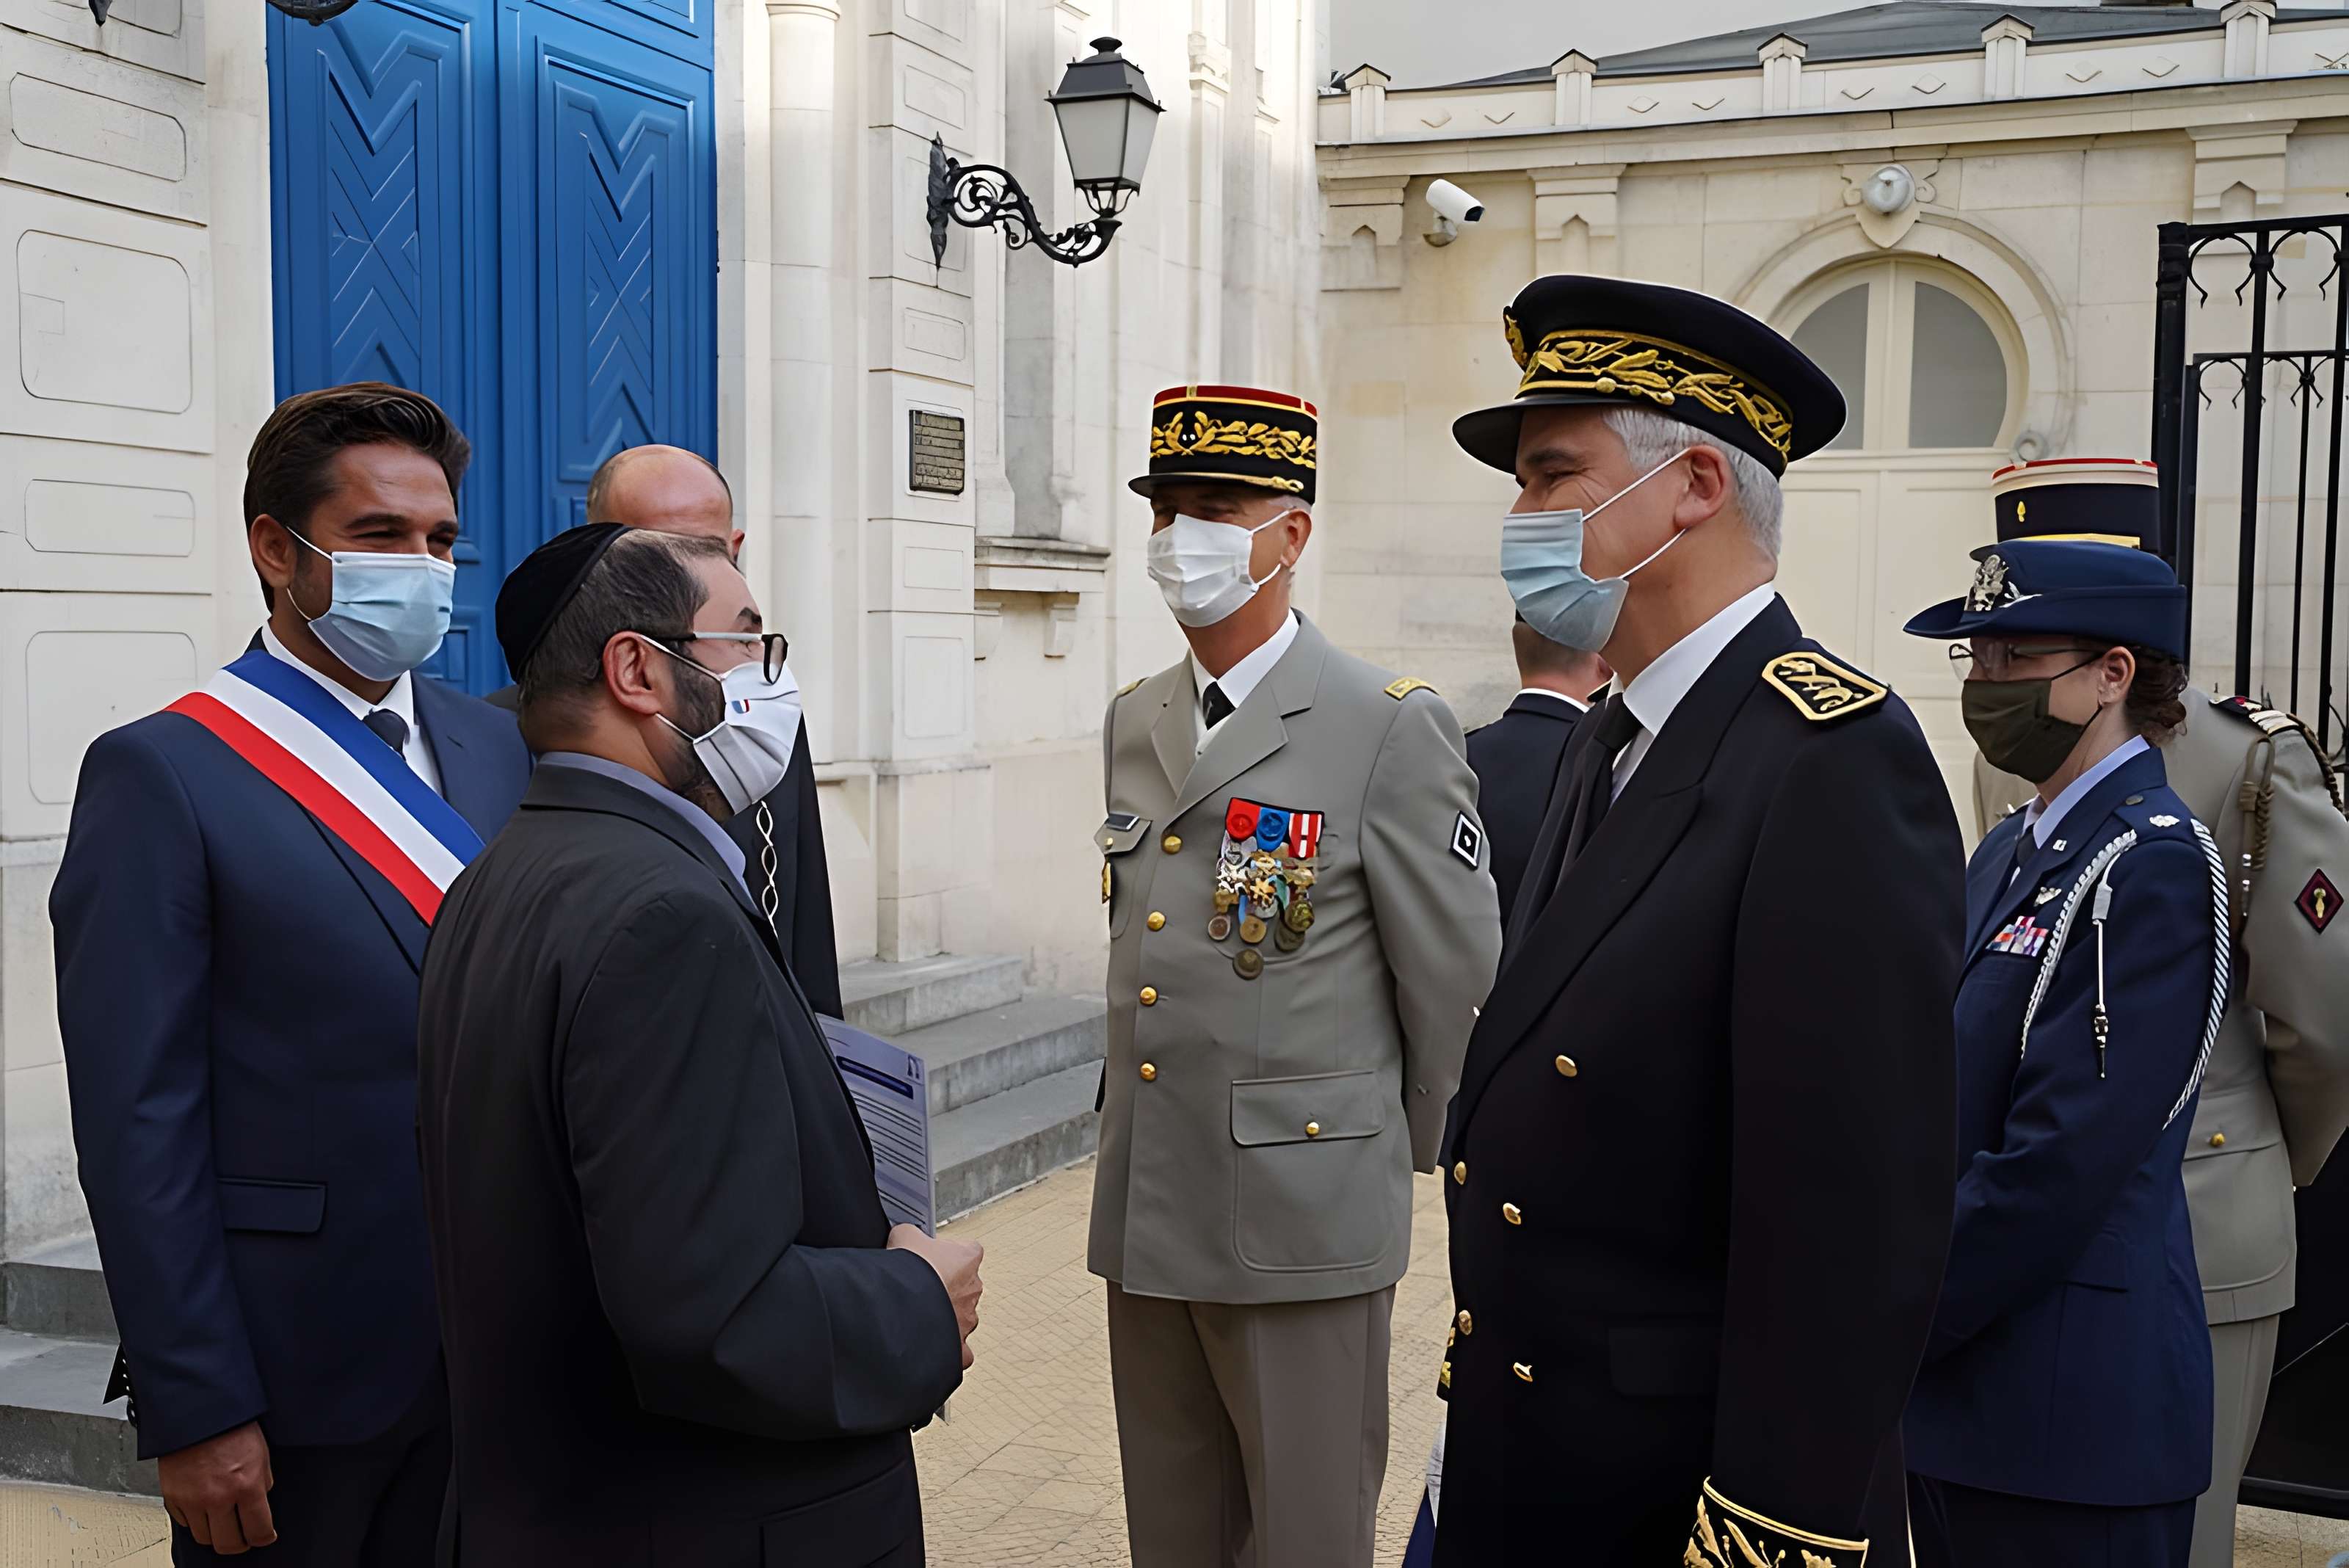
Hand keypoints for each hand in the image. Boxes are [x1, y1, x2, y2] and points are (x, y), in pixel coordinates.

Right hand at [159, 1420, 275, 1553]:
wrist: (198, 1413)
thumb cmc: (232, 1428)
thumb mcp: (261, 1454)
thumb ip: (262, 1484)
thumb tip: (260, 1506)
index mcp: (246, 1486)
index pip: (258, 1531)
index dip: (264, 1537)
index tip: (265, 1536)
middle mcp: (218, 1498)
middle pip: (228, 1544)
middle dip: (239, 1544)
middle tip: (244, 1537)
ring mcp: (192, 1500)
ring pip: (205, 1538)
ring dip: (216, 1535)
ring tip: (223, 1523)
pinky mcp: (173, 1497)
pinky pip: (185, 1523)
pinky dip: (196, 1521)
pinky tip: (204, 1509)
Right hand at [888, 1223, 984, 1367]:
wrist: (903, 1307)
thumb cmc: (911, 1271)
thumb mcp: (905, 1236)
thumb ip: (911, 1233)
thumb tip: (905, 1235)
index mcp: (968, 1259)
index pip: (968, 1251)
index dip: (949, 1254)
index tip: (932, 1258)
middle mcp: (974, 1289)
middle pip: (964, 1285)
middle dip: (945, 1287)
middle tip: (920, 1288)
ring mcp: (968, 1319)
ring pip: (960, 1317)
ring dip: (944, 1316)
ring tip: (917, 1314)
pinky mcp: (958, 1347)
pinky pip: (957, 1350)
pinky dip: (947, 1349)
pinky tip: (930, 1345)